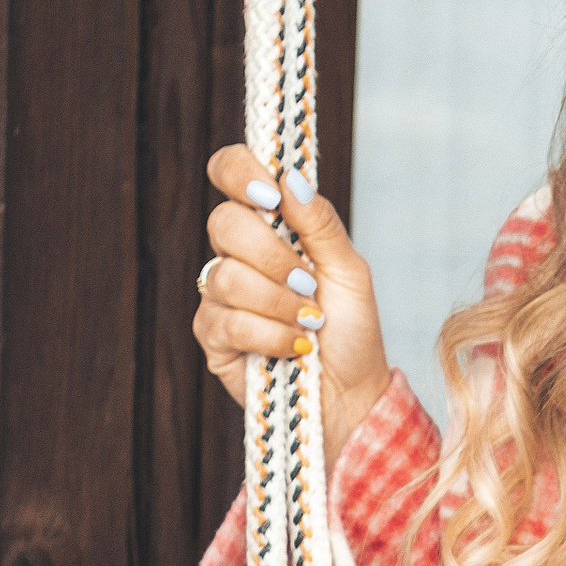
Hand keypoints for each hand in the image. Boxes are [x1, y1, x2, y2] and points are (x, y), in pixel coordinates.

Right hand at [192, 148, 391, 475]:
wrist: (351, 394)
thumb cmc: (352, 330)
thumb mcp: (349, 271)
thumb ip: (320, 223)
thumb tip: (291, 177)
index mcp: (270, 224)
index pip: (230, 172)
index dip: (239, 171)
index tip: (269, 194)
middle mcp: (238, 253)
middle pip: (223, 223)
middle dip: (272, 256)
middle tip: (308, 283)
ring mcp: (221, 294)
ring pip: (225, 276)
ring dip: (279, 303)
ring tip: (310, 322)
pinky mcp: (213, 336)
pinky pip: (227, 321)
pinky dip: (270, 334)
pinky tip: (294, 346)